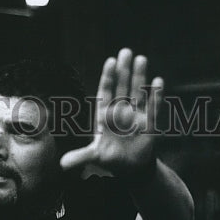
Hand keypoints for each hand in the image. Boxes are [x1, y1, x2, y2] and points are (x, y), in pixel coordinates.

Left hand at [60, 48, 161, 177]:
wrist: (130, 168)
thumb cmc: (111, 158)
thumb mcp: (95, 157)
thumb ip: (80, 157)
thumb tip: (62, 165)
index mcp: (105, 116)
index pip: (106, 92)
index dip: (108, 77)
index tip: (111, 61)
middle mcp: (120, 112)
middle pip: (122, 87)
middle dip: (124, 70)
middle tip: (126, 51)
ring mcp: (135, 115)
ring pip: (137, 92)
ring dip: (139, 76)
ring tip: (140, 58)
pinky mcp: (149, 124)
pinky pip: (153, 107)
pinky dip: (155, 95)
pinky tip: (158, 81)